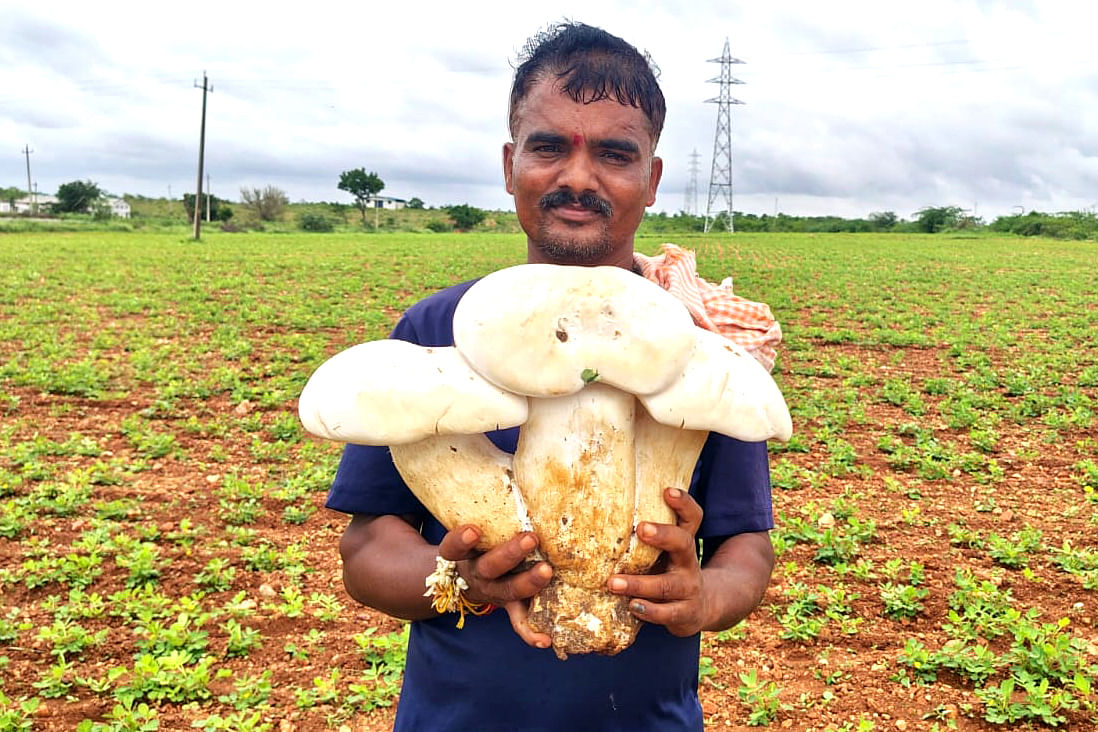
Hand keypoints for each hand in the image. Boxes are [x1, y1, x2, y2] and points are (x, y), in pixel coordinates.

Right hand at [438, 524, 553, 648]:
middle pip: (489, 566)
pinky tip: (545, 640)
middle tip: (531, 538)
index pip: (453, 548)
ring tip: (547, 571)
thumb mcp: (464, 535)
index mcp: (461, 556)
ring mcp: (492, 592)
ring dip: (529, 581)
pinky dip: (531, 633)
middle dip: (510, 553)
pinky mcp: (509, 604)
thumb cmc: (470, 545)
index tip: (473, 531)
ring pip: (509, 589)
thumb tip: (465, 462)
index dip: (461, 541)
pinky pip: (518, 622)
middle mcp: (475, 574)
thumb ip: (476, 520)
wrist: (457, 581)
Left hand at [606, 488, 708, 636]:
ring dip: (639, 584)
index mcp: (684, 543)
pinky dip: (648, 610)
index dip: (684, 503)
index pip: (692, 517)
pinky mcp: (684, 614)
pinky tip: (631, 606)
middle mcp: (689, 563)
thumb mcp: (664, 553)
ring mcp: (688, 589)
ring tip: (613, 582)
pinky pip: (666, 613)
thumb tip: (602, 512)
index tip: (667, 491)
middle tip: (641, 528)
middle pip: (684, 543)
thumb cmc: (669, 572)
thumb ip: (646, 538)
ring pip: (667, 585)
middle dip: (663, 535)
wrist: (700, 609)